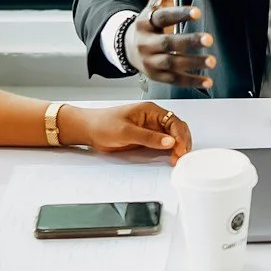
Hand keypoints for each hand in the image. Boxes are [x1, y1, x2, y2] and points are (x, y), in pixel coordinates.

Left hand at [72, 100, 189, 162]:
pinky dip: (170, 151)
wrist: (89, 130)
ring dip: (177, 148)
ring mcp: (151, 129)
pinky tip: (171, 158)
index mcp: (151, 111)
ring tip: (177, 159)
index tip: (180, 150)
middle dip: (182, 143)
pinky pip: (163, 144)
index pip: (174, 122)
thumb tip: (169, 141)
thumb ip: (148, 137)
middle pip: (177, 129)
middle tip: (181, 157)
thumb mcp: (126, 132)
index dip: (180, 137)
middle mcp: (154, 118)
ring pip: (172, 137)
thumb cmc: (103, 124)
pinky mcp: (147, 138)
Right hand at [125, 0, 213, 89]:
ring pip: (172, 63)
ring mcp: (150, 60)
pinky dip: (191, 81)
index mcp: (147, 20)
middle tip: (209, 39)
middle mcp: (146, 41)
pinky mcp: (157, 75)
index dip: (179, 14)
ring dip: (192, 63)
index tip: (196, 12)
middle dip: (188, 41)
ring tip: (211, 60)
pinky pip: (174, 79)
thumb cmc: (150, 20)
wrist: (127, 46)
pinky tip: (207, 80)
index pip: (163, 17)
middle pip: (168, 43)